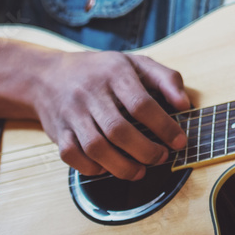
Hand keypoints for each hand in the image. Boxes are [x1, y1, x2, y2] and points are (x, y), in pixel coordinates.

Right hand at [31, 50, 190, 179]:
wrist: (49, 75)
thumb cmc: (102, 71)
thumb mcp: (137, 63)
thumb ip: (166, 79)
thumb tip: (184, 104)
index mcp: (115, 73)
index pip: (142, 104)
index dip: (163, 127)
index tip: (179, 142)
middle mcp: (91, 93)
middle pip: (119, 130)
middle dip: (145, 151)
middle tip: (161, 158)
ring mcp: (72, 114)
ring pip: (96, 147)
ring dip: (122, 166)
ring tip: (140, 171)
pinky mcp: (59, 132)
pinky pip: (72, 156)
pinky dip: (92, 168)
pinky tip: (108, 168)